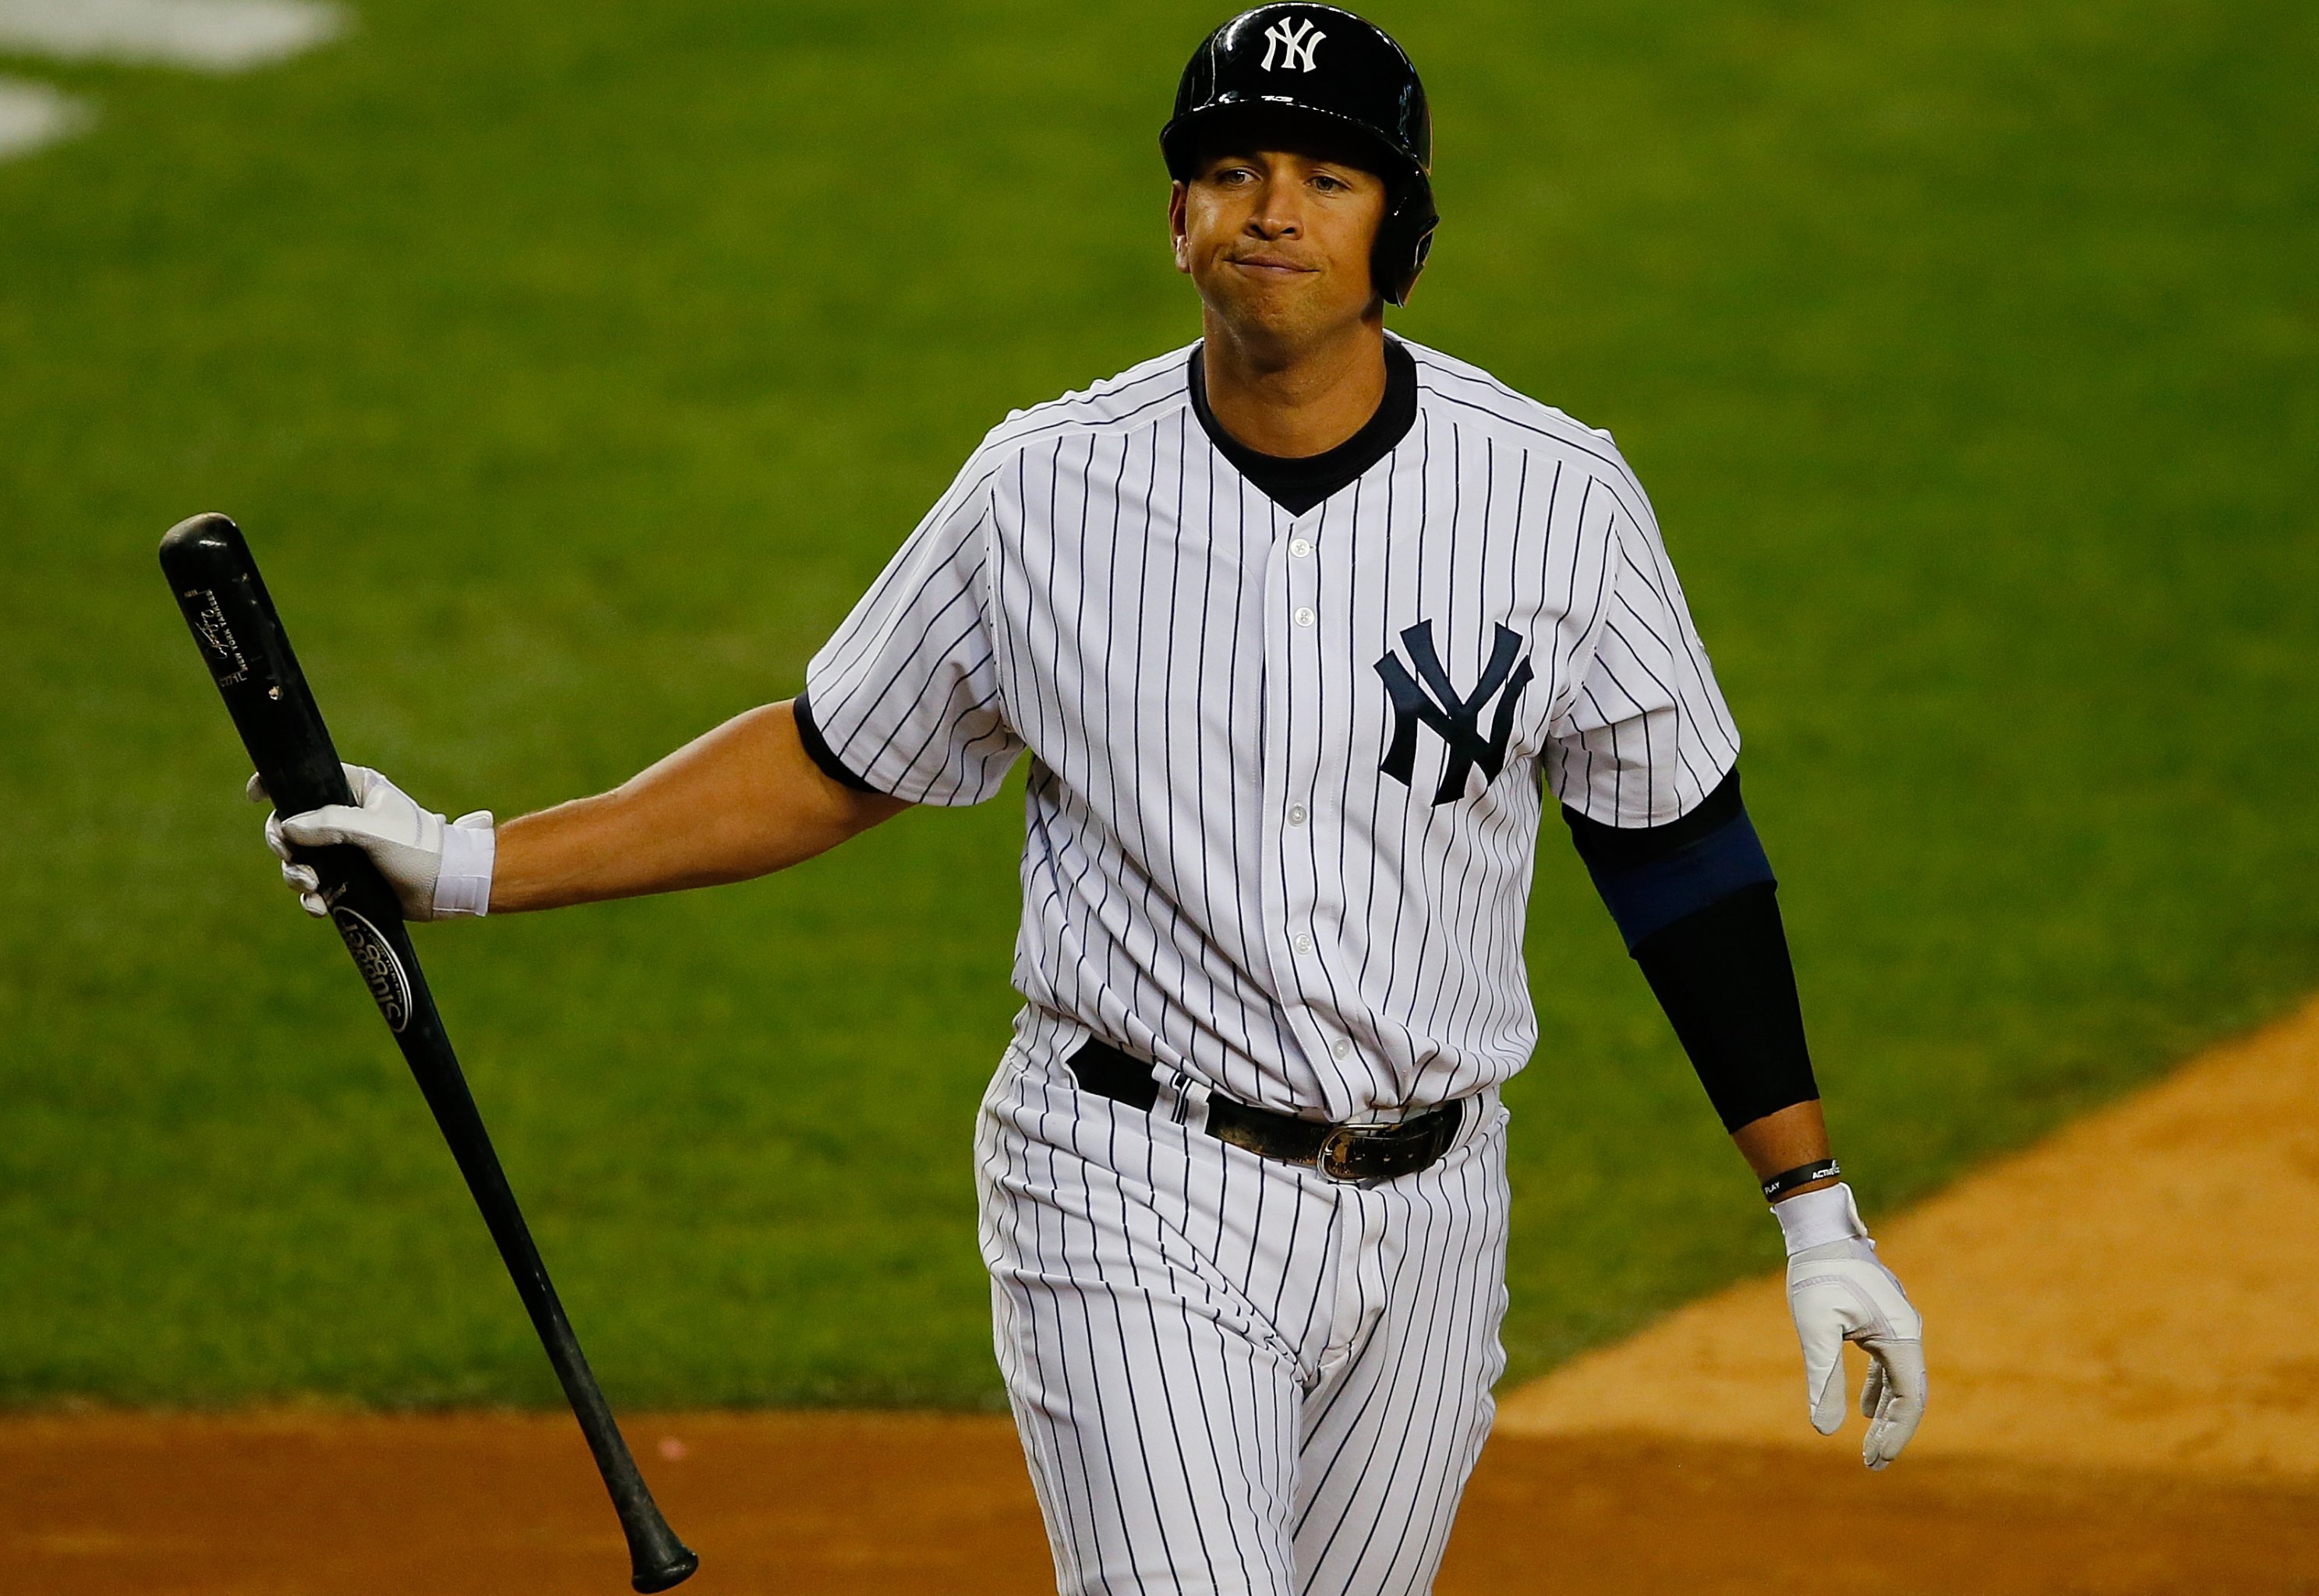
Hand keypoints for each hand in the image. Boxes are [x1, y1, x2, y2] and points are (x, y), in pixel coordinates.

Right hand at [250, 764, 494, 919]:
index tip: (255, 796)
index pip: (308, 777)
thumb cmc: (419, 850)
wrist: (449, 887)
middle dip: (284, 845)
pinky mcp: (348, 878)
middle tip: (294, 861)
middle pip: (291, 824)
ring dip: (296, 875)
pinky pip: (315, 886)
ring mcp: (345, 849)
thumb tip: (287, 826)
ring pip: (298, 859)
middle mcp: (346, 816)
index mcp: (356, 790)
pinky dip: (312, 898)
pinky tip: (320, 907)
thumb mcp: (374, 830)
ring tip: (313, 888)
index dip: (278, 784)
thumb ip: (330, 823)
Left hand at [1776, 1185, 1925, 1468]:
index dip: (1896, 1433)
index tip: (1877, 1460)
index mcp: (1900, 1336)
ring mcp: (1896, 1323)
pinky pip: (1888, 1362)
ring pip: (1900, 1379)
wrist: (1819, 1231)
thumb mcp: (1816, 1329)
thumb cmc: (1817, 1275)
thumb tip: (1824, 1429)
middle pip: (1909, 1393)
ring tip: (1870, 1443)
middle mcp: (1907, 1331)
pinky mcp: (1881, 1318)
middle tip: (1873, 1462)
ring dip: (1887, 1412)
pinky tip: (1864, 1407)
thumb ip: (1822, 1377)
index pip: (1909, 1398)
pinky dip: (1879, 1388)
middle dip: (1893, 1429)